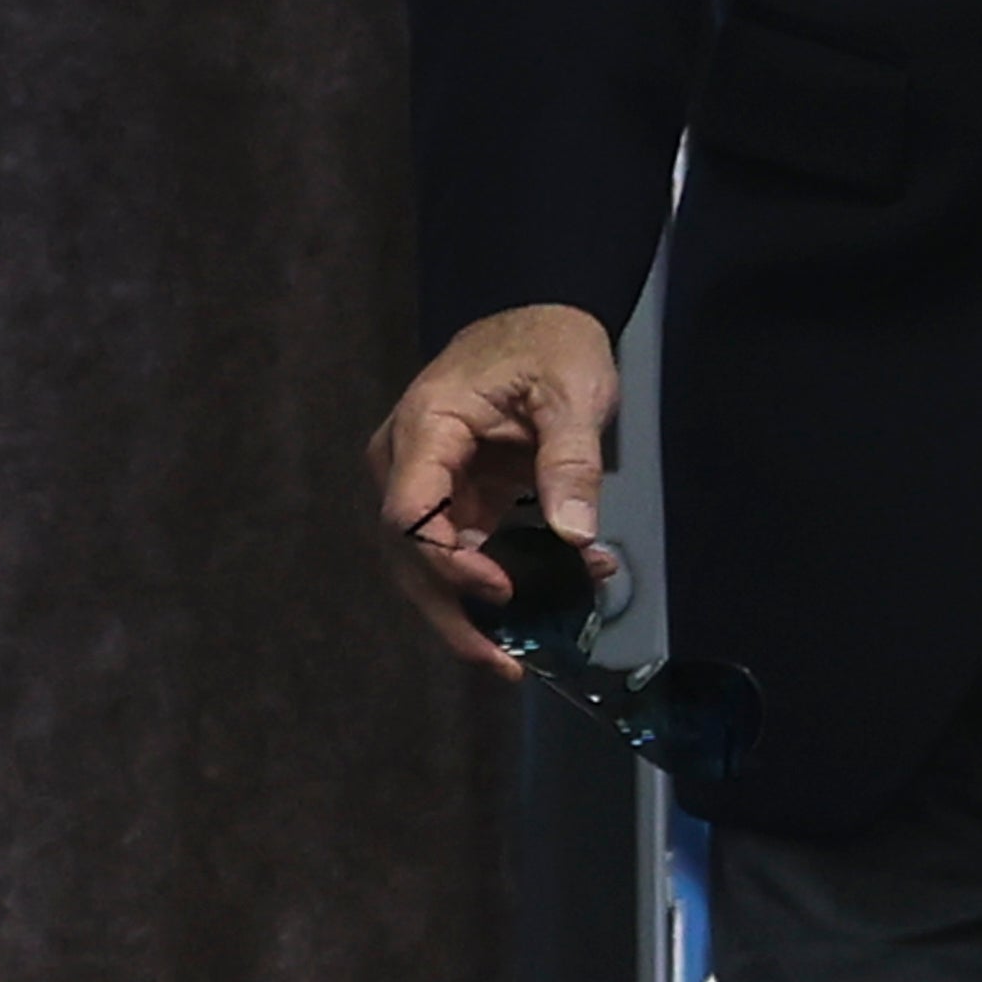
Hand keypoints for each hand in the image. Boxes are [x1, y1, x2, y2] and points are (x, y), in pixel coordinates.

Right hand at [365, 304, 620, 673]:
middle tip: (505, 663)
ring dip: (475, 609)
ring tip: (523, 653)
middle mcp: (406, 462)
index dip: (447, 564)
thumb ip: (569, 461)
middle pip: (409, 555)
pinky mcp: (453, 499)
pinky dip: (500, 580)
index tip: (503, 591)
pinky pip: (464, 551)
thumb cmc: (552, 344)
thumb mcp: (572, 392)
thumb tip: (575, 537)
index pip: (411, 515)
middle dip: (453, 614)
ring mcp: (425, 483)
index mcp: (423, 428)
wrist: (544, 318)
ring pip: (429, 566)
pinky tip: (550, 597)